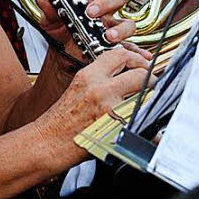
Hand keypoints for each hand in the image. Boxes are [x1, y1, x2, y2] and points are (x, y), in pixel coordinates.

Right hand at [34, 46, 153, 167]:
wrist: (46, 143)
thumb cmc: (58, 122)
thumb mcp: (77, 90)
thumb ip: (99, 81)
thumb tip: (122, 79)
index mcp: (89, 76)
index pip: (120, 55)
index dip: (136, 59)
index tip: (141, 65)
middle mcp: (100, 89)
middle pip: (139, 74)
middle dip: (151, 80)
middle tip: (152, 86)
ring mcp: (109, 108)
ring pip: (145, 98)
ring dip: (150, 103)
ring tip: (149, 108)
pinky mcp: (115, 128)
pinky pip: (142, 125)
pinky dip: (148, 129)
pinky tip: (146, 131)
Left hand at [35, 0, 133, 58]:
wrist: (63, 52)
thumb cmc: (60, 29)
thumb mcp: (49, 18)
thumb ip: (47, 5)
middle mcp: (101, 1)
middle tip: (89, 10)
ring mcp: (110, 16)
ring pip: (121, 2)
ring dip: (109, 9)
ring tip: (96, 21)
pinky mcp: (116, 32)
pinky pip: (128, 26)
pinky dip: (121, 31)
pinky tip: (109, 37)